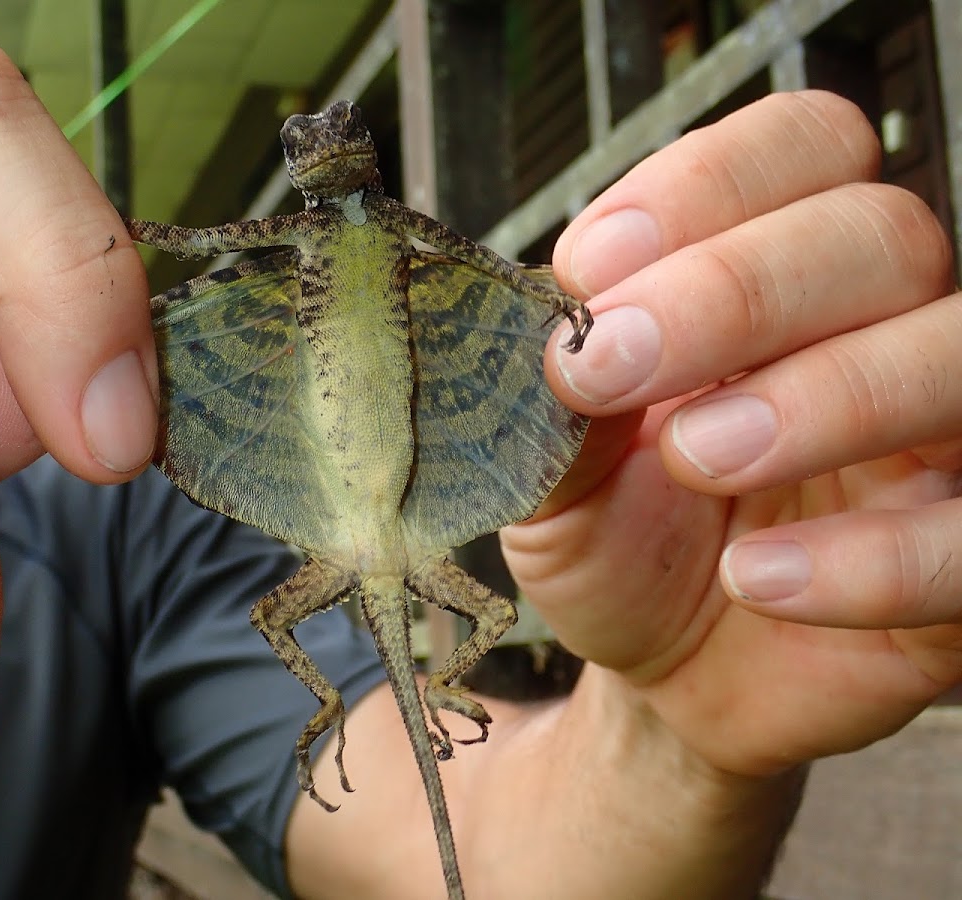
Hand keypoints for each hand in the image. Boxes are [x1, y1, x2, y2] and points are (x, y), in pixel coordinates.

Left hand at [504, 89, 961, 776]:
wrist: (662, 671)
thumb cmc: (620, 545)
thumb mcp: (555, 477)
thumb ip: (554, 404)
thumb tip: (563, 333)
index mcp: (778, 275)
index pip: (800, 151)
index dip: (702, 188)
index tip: (587, 273)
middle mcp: (879, 331)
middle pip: (883, 234)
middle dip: (737, 290)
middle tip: (614, 366)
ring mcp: (938, 442)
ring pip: (959, 355)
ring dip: (824, 395)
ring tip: (695, 459)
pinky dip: (872, 557)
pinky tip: (753, 577)